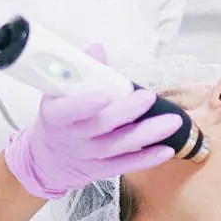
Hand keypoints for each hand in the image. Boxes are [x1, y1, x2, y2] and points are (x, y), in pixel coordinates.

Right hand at [4, 43, 179, 198]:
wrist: (48, 159)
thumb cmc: (61, 119)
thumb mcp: (60, 94)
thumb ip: (81, 73)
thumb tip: (97, 50)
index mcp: (57, 115)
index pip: (68, 110)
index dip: (85, 104)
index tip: (105, 95)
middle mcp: (73, 137)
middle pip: (102, 125)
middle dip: (128, 111)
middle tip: (150, 97)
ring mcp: (88, 156)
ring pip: (119, 146)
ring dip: (148, 133)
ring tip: (173, 122)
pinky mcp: (102, 170)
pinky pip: (126, 165)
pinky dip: (147, 158)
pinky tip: (167, 149)